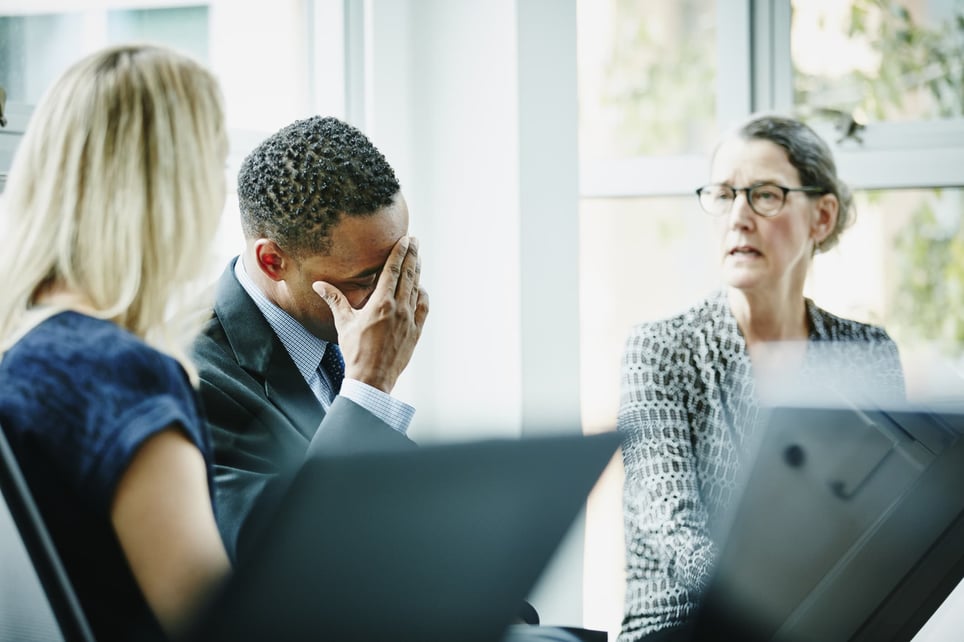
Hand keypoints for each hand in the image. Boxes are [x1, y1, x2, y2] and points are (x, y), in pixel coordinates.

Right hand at [312, 236, 428, 392]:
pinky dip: (422, 294)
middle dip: (412, 256)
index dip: (400, 253)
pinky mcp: (416, 331)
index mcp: (381, 304)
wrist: (372, 379)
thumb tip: (318, 285)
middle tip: (415, 241)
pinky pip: (423, 307)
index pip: (393, 271)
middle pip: (408, 275)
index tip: (406, 240)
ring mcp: (410, 320)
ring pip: (416, 288)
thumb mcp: (344, 323)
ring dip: (417, 272)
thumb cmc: (355, 351)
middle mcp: (399, 309)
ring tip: (418, 259)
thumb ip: (335, 300)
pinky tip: (420, 289)